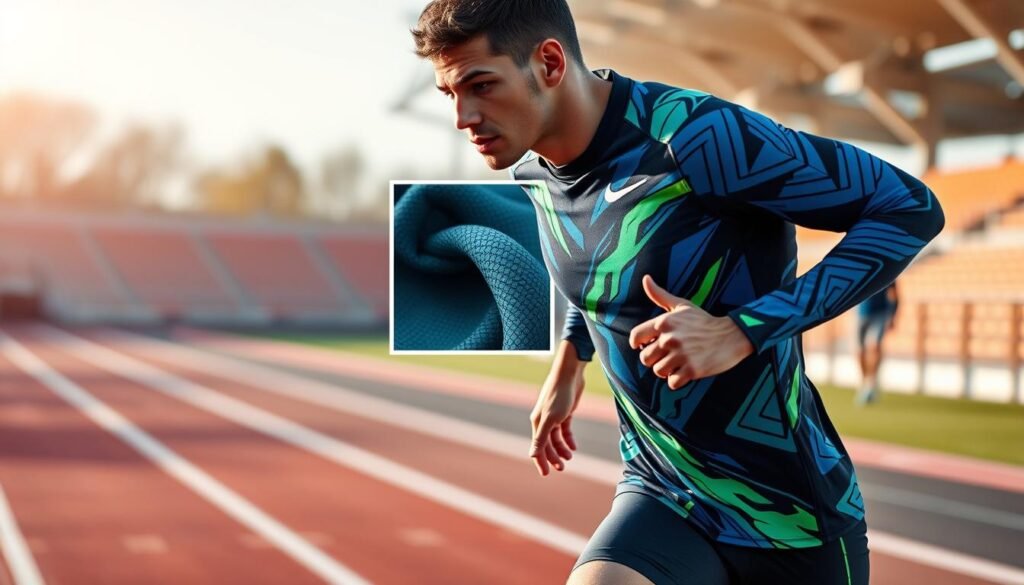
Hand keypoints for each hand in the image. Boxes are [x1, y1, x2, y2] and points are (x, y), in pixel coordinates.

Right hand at [529, 367, 583, 475]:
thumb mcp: (551, 419)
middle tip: (562, 468)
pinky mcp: (565, 412)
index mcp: (537, 423)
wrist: (570, 374)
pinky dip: (568, 439)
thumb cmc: (559, 395)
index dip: (541, 461)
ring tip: (569, 458)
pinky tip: (574, 447)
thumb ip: (541, 437)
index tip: (546, 474)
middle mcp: (544, 421)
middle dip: (553, 457)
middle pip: (547, 444)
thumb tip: (532, 454)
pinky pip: (565, 430)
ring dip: (562, 449)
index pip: (537, 447)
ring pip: (556, 438)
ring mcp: (554, 416)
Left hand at [629, 274, 753, 388]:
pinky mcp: (692, 370)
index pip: (635, 337)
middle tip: (669, 355)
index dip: (638, 344)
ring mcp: (681, 355)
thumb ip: (660, 295)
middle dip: (655, 359)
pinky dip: (678, 380)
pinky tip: (686, 371)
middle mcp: (670, 338)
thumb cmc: (703, 321)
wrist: (731, 335)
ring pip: (658, 371)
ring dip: (667, 370)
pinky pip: (672, 383)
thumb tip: (645, 278)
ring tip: (679, 362)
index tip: (647, 346)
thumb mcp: (682, 305)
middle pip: (645, 359)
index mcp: (664, 322)